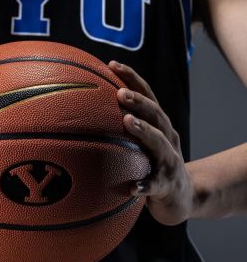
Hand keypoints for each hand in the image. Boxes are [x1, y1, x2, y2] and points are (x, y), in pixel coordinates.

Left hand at [108, 60, 193, 225]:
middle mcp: (167, 137)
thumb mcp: (139, 143)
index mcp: (158, 125)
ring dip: (144, 131)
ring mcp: (170, 161)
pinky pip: (156, 184)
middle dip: (139, 101)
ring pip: (160, 144)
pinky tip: (132, 187)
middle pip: (156, 114)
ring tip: (128, 122)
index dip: (131, 78)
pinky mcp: (168, 185)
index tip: (112, 64)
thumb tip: (78, 115)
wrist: (182, 196)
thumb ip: (118, 128)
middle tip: (120, 93)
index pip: (147, 95)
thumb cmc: (151, 164)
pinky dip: (146, 184)